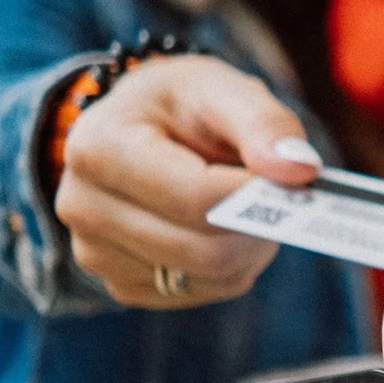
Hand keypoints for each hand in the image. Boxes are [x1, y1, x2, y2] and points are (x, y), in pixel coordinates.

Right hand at [55, 56, 318, 308]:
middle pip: (204, 249)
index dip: (256, 194)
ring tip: (246, 203)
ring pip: (209, 277)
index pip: (196, 197)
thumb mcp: (222, 89)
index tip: (295, 178)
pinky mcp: (120, 285)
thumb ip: (264, 124)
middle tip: (279, 193)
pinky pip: (200, 292)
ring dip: (249, 246)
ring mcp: (95, 254)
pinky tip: (220, 227)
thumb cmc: (182, 105)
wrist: (140, 129)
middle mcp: (83, 207)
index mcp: (98, 147)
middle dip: (258, 225)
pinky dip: (229, 266)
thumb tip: (300, 171)